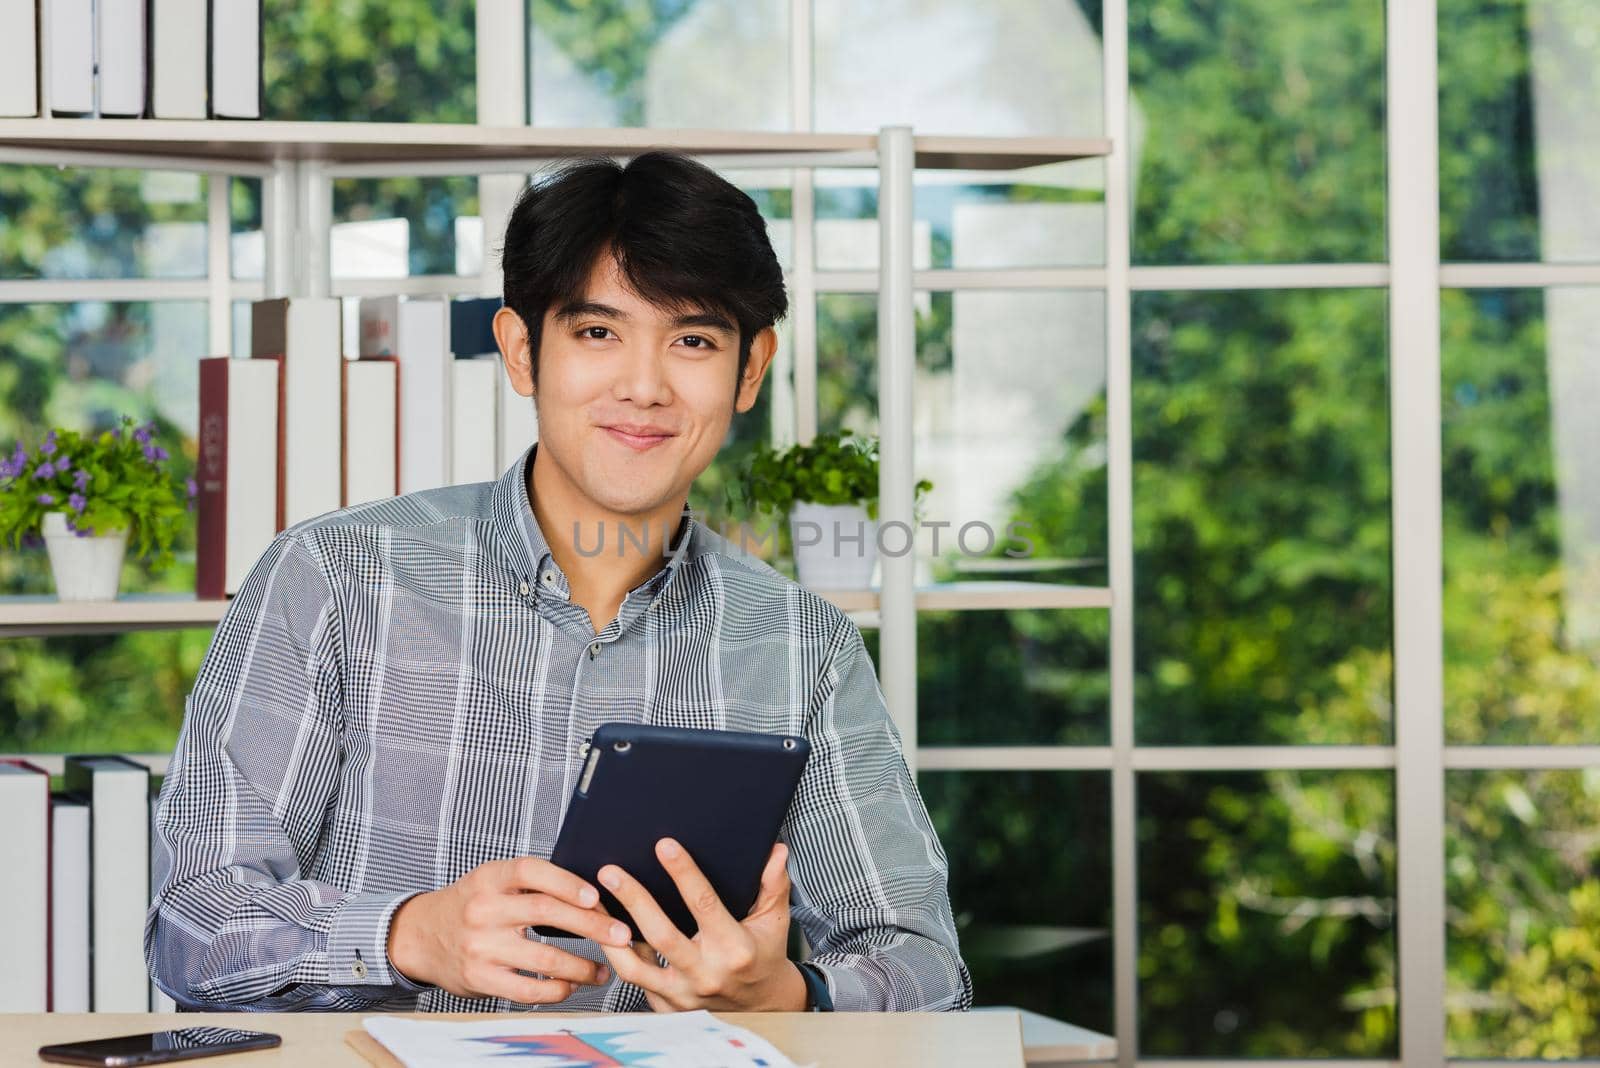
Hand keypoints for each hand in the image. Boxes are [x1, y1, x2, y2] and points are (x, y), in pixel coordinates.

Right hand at [386, 857, 633, 1003]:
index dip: (566, 882)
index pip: (530, 871)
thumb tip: (593, 891)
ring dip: (582, 966)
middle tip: (621, 933)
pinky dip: (557, 990)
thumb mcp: (492, 881)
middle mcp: (482, 909)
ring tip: (604, 968)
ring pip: (543, 958)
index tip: (596, 895)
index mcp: (489, 878)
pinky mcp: (480, 979)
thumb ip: (530, 883)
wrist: (421, 936)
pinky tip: (572, 986)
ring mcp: (480, 946)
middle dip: (591, 925)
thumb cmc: (471, 904)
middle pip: (544, 913)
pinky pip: (528, 990)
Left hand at [597, 839, 807, 1011]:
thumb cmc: (763, 956)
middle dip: (634, 900)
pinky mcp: (667, 1007)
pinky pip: (635, 981)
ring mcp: (684, 995)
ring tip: (593, 906)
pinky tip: (605, 932)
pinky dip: (618, 956)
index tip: (664, 845)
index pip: (705, 905)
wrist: (760, 1007)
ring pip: (636, 967)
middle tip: (610, 872)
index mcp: (734, 948)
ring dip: (611, 935)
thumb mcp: (774, 921)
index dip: (684, 873)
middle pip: (662, 935)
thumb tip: (776, 851)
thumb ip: (772, 885)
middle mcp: (707, 974)